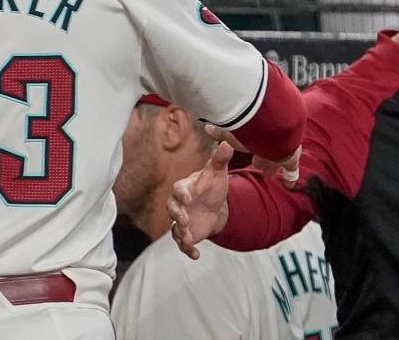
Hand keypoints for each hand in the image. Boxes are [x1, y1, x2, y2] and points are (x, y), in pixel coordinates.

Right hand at [168, 141, 232, 259]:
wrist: (214, 204)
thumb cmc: (213, 185)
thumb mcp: (218, 173)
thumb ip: (220, 160)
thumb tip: (226, 143)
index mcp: (185, 188)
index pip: (179, 189)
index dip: (182, 193)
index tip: (188, 197)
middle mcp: (179, 204)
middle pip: (172, 209)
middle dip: (177, 215)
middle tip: (184, 221)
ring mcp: (181, 220)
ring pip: (175, 228)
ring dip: (180, 235)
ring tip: (188, 240)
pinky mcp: (186, 233)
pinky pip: (182, 243)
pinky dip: (187, 249)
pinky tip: (196, 255)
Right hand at [204, 124, 300, 187]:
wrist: (275, 131)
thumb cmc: (252, 131)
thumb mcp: (233, 134)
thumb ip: (221, 132)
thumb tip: (207, 126)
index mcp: (260, 135)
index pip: (257, 143)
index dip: (254, 150)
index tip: (253, 155)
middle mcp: (272, 141)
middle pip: (268, 152)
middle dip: (264, 158)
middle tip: (260, 164)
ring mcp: (283, 151)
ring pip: (278, 161)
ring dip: (273, 167)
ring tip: (269, 173)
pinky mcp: (291, 161)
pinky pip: (291, 172)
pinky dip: (290, 179)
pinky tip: (290, 185)